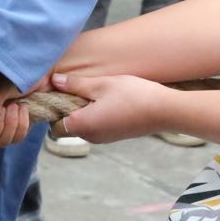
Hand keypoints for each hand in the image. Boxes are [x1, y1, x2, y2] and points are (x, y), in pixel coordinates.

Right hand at [0, 72, 50, 147]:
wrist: (36, 70)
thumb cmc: (14, 71)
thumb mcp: (1, 84)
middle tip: (5, 108)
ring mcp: (1, 124)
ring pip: (1, 142)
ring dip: (10, 126)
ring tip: (15, 106)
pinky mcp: (17, 127)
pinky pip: (17, 138)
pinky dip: (22, 126)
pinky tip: (23, 109)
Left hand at [47, 72, 181, 144]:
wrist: (165, 111)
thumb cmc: (132, 96)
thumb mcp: (102, 84)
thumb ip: (76, 84)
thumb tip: (55, 81)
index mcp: (83, 126)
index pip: (54, 125)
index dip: (54, 109)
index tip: (60, 92)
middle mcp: (91, 137)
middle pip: (68, 126)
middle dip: (69, 108)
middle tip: (79, 87)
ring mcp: (104, 139)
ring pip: (83, 125)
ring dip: (84, 110)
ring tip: (97, 91)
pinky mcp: (114, 136)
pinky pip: (96, 126)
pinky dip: (96, 114)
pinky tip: (109, 99)